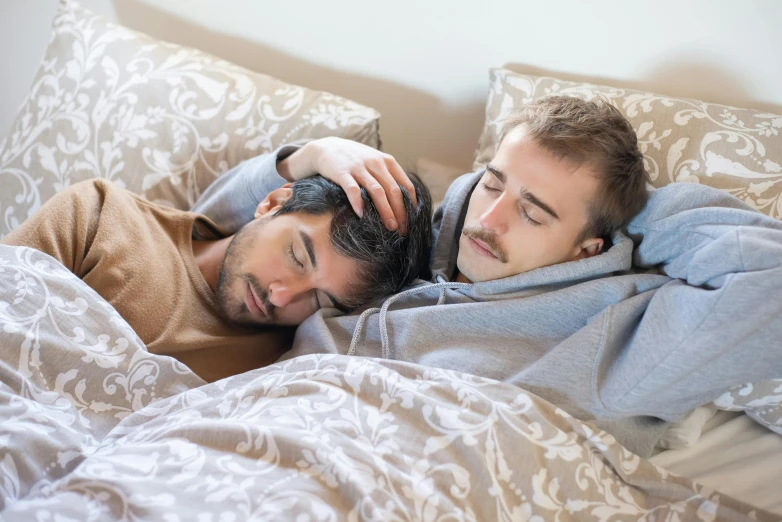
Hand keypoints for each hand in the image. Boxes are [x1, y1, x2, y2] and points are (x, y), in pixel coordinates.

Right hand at [279, 137, 415, 232]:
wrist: (327, 147)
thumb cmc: (355, 159)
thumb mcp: (376, 161)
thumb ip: (389, 176)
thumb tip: (405, 201)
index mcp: (388, 162)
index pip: (406, 185)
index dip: (411, 205)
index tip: (412, 221)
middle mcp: (376, 163)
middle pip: (394, 191)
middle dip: (400, 212)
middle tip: (402, 229)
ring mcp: (359, 167)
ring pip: (377, 191)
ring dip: (385, 211)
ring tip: (390, 227)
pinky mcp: (342, 172)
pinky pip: (353, 189)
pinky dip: (358, 203)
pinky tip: (361, 215)